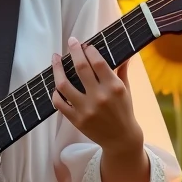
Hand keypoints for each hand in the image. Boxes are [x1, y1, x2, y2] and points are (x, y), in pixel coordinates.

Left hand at [51, 36, 143, 151]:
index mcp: (114, 87)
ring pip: (64, 84)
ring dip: (57, 69)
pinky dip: (55, 92)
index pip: (98, 62)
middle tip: (71, 41)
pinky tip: (56, 85)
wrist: (121, 140)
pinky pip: (59, 103)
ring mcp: (86, 109)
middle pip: (80, 68)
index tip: (84, 44)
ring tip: (55, 58)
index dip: (89, 50)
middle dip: (74, 51)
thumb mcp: (126, 90)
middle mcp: (99, 97)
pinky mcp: (76, 120)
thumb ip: (122, 71)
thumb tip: (125, 53)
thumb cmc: (124, 111)